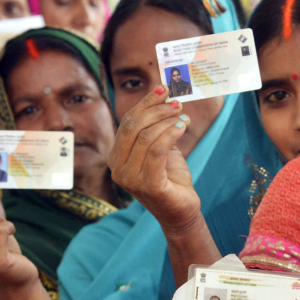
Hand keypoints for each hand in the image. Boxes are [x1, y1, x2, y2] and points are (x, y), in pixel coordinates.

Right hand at [109, 85, 199, 233]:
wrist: (180, 211)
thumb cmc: (170, 178)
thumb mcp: (161, 147)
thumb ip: (157, 126)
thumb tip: (163, 94)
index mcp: (116, 157)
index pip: (127, 122)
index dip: (145, 102)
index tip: (163, 88)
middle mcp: (117, 168)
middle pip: (133, 126)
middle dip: (156, 109)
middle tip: (177, 102)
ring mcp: (129, 179)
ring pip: (145, 136)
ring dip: (167, 121)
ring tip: (184, 117)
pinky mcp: (147, 185)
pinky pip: (156, 151)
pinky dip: (170, 134)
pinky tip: (182, 127)